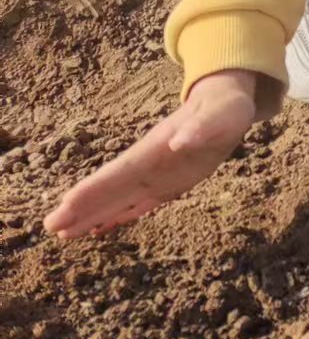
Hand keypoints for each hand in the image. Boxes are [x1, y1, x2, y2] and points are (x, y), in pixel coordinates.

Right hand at [44, 69, 258, 238]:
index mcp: (155, 148)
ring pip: (120, 199)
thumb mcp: (220, 116)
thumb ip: (200, 128)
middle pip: (110, 189)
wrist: (227, 104)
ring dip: (94, 215)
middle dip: (81, 207)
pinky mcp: (171, 184)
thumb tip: (178, 142)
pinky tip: (102, 228)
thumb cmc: (224, 108)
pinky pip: (141, 203)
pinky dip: (122, 216)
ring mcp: (157, 175)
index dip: (93, 188)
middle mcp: (149, 164)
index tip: (65, 204)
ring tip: (64, 234)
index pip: (117, 171)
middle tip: (50, 228)